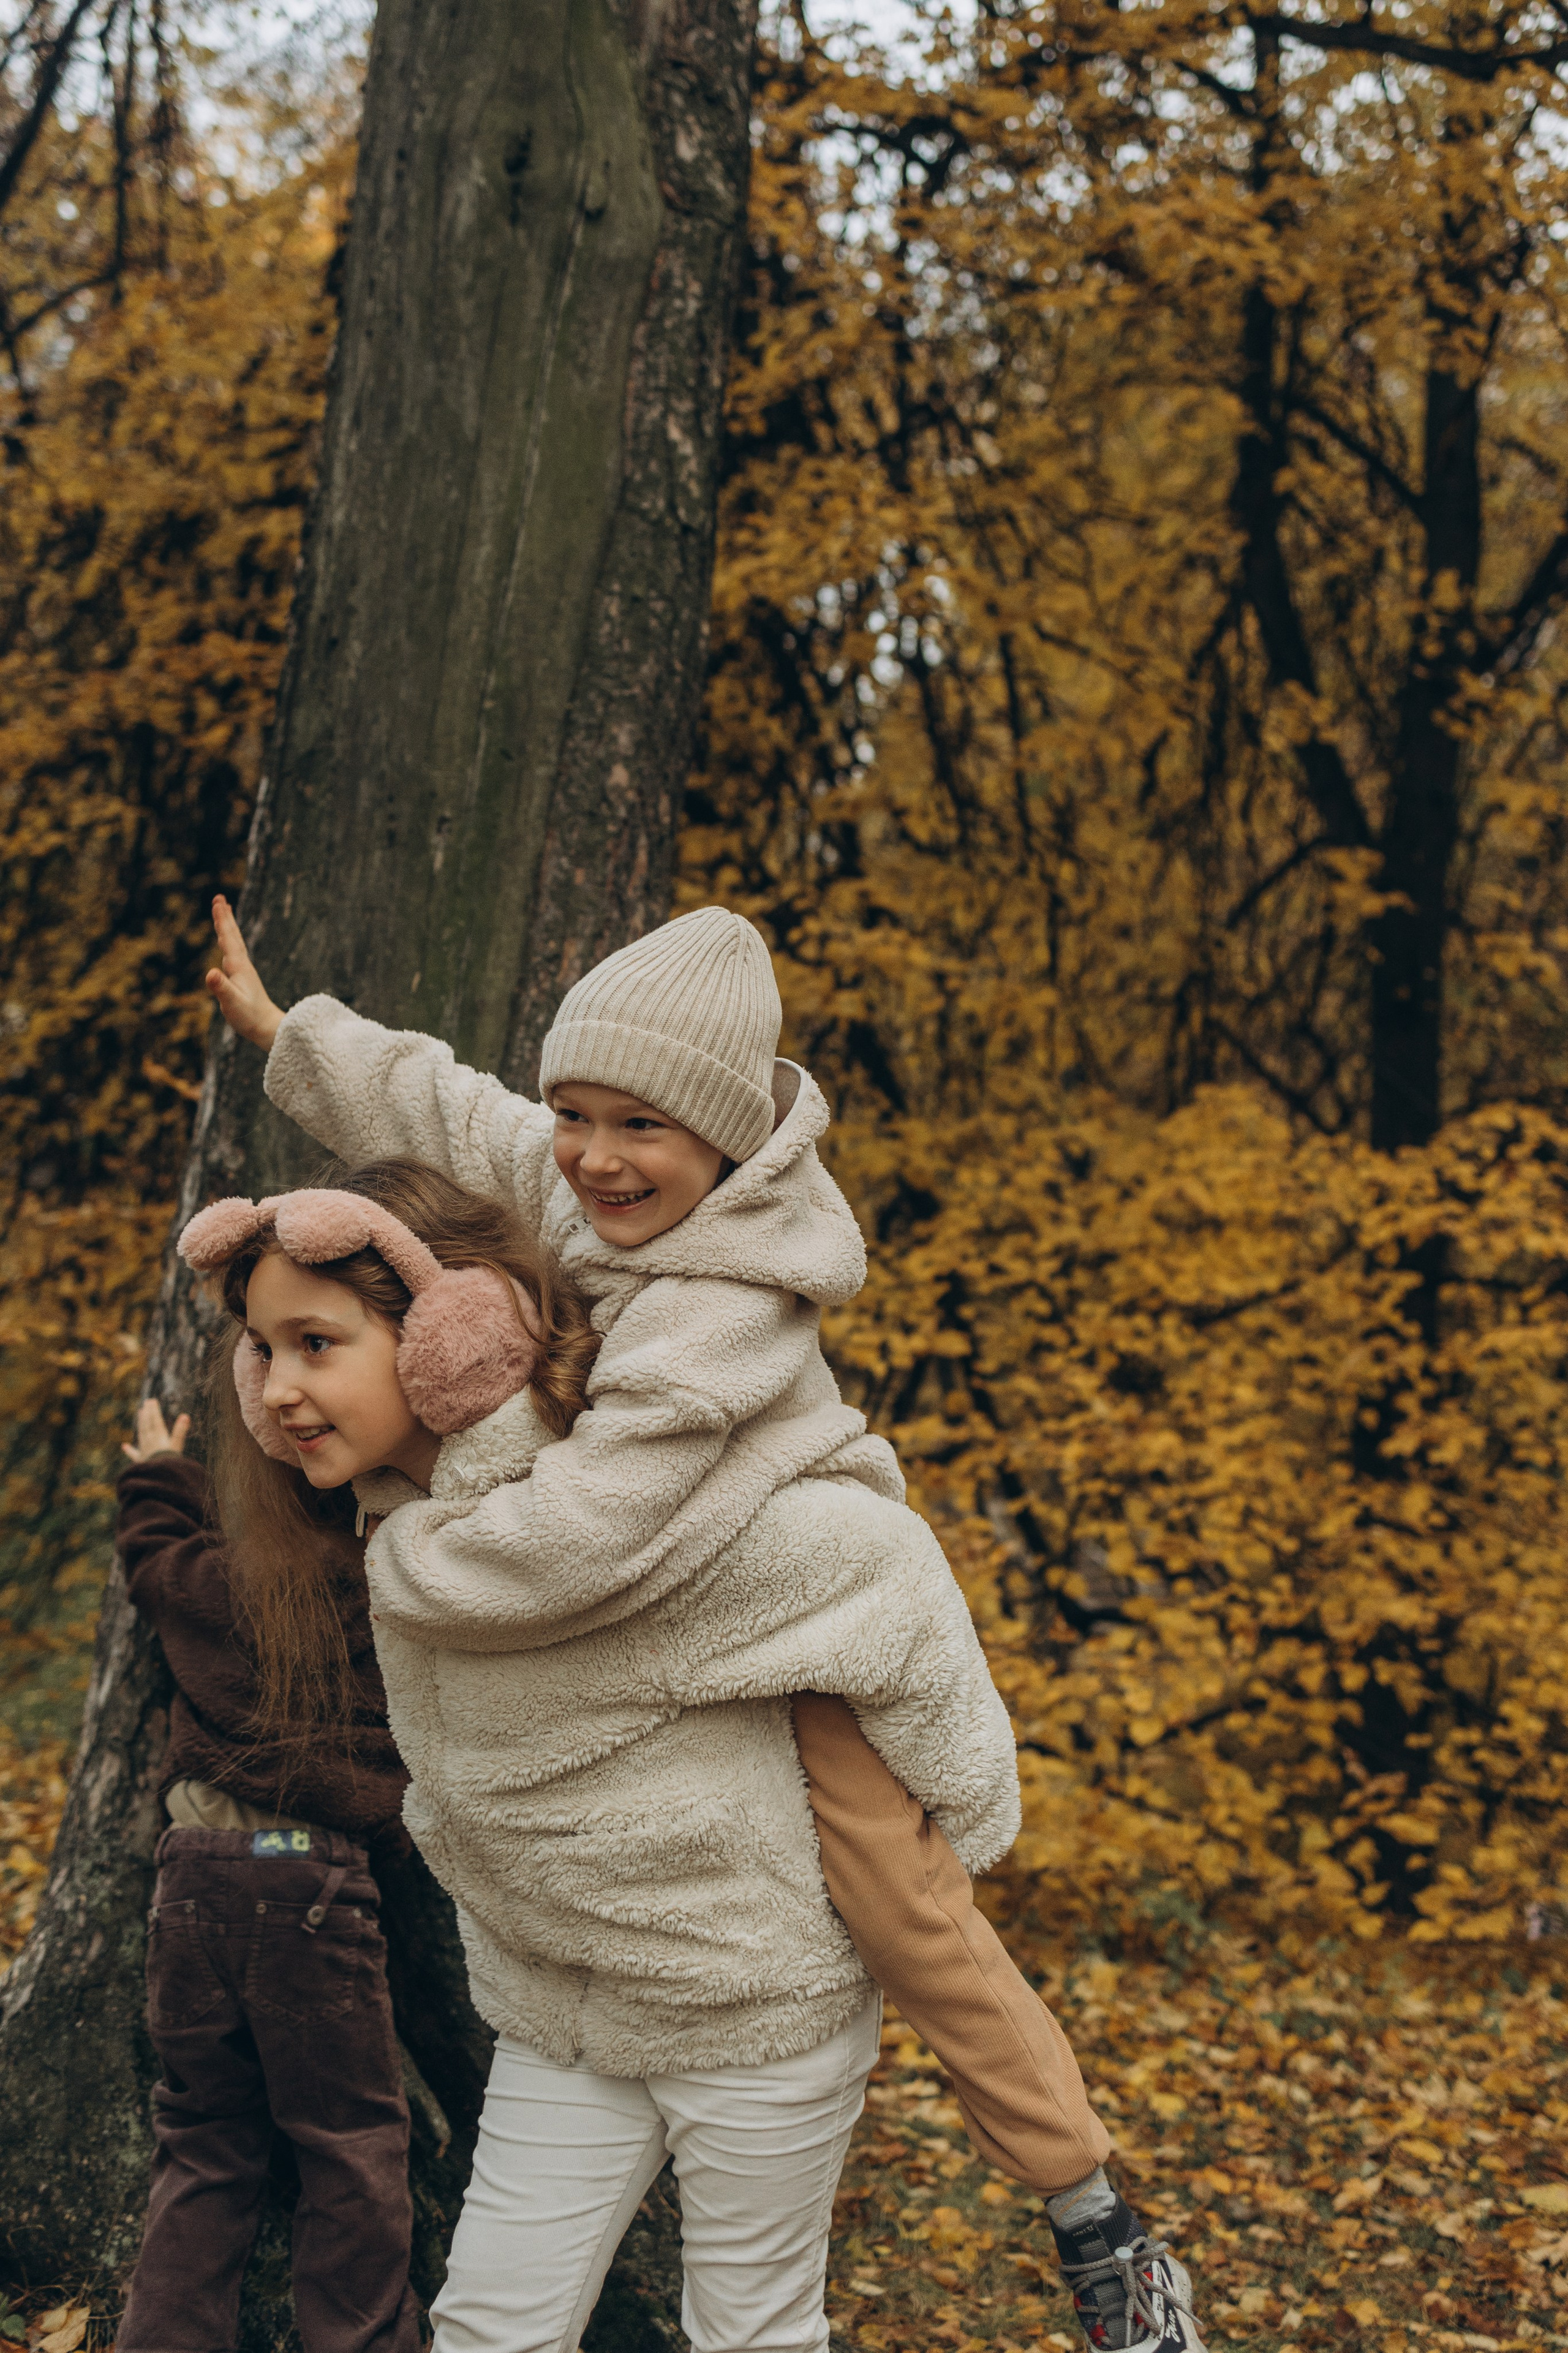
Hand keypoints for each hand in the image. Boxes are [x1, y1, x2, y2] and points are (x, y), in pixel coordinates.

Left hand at [123, 1400, 190, 1462]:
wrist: (159, 1477)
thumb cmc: (170, 1461)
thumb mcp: (178, 1445)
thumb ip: (180, 1430)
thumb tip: (185, 1415)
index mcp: (159, 1437)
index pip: (155, 1420)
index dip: (154, 1410)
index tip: (152, 1400)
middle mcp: (149, 1441)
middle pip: (147, 1424)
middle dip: (147, 1413)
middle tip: (146, 1403)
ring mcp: (144, 1450)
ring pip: (141, 1434)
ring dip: (141, 1423)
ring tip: (139, 1413)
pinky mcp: (141, 1460)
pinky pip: (134, 1454)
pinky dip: (129, 1450)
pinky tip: (124, 1446)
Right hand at [206, 896, 283, 1050]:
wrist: (267, 1027)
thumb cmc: (249, 1017)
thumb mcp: (231, 1002)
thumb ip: (221, 988)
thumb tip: (210, 973)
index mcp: (238, 966)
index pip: (228, 939)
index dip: (222, 920)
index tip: (218, 902)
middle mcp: (242, 965)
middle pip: (233, 936)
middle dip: (225, 917)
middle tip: (219, 898)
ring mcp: (244, 970)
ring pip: (235, 943)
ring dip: (228, 926)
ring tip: (224, 912)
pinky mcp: (244, 978)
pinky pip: (235, 953)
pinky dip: (230, 942)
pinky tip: (228, 943)